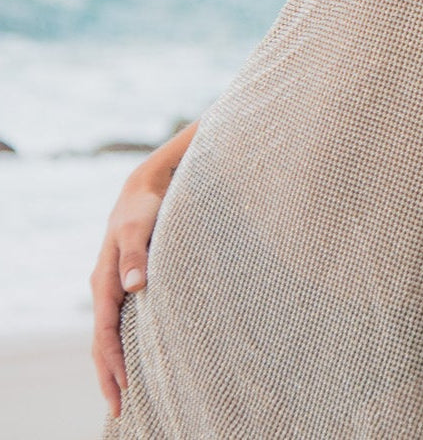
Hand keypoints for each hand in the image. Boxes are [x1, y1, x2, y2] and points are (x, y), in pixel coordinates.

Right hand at [89, 180, 164, 417]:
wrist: (146, 187)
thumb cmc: (144, 207)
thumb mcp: (139, 227)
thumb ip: (136, 255)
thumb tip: (134, 287)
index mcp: (105, 280)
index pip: (105, 332)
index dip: (112, 362)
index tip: (123, 388)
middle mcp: (107, 287)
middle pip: (102, 341)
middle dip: (108, 375)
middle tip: (120, 409)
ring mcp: (116, 285)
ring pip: (110, 333)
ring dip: (114, 363)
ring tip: (125, 393)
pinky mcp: (128, 280)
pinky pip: (121, 320)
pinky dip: (123, 343)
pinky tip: (136, 354)